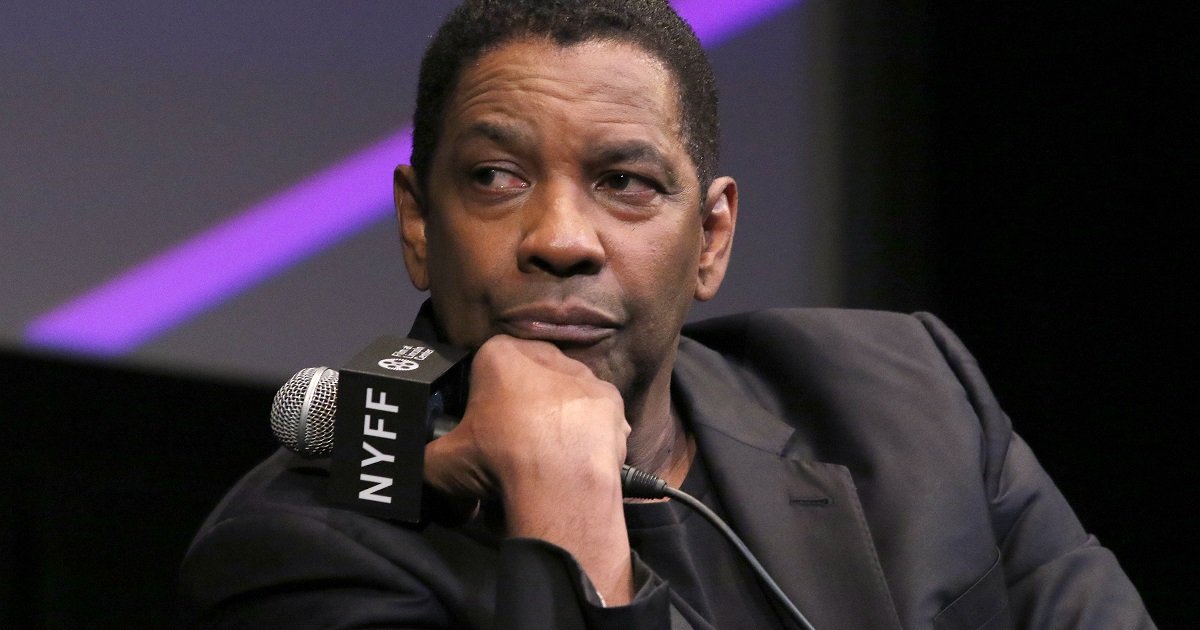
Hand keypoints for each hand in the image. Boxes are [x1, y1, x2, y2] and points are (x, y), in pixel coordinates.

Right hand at [424, 334, 633, 603]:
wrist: (561, 486)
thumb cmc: (498, 460)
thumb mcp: (440, 464)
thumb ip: (427, 455)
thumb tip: (425, 464)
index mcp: (500, 355)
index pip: (485, 363)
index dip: (480, 396)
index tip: (480, 425)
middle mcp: (547, 356)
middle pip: (529, 372)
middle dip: (521, 399)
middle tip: (512, 439)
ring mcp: (585, 377)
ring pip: (564, 390)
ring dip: (556, 413)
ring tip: (547, 453)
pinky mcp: (613, 402)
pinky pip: (595, 414)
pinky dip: (586, 431)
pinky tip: (575, 457)